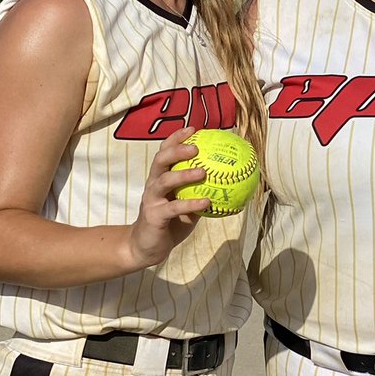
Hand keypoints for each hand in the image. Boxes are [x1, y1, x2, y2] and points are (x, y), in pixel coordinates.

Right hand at [127, 128, 211, 268]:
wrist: (146, 247)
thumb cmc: (170, 223)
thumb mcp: (187, 205)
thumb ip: (201, 192)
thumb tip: (228, 182)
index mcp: (160, 178)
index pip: (165, 152)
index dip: (176, 138)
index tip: (193, 128)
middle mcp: (153, 185)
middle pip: (161, 160)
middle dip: (177, 149)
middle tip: (196, 147)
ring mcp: (151, 200)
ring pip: (165, 180)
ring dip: (184, 174)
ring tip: (203, 171)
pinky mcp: (154, 216)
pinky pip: (174, 208)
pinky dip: (191, 203)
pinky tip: (207, 202)